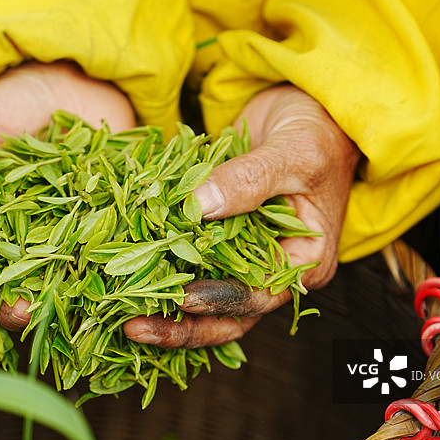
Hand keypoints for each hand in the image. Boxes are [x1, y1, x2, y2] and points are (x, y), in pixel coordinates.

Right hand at [0, 61, 135, 329]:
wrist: (76, 86)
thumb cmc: (11, 103)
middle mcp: (15, 244)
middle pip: (6, 288)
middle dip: (8, 307)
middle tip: (16, 312)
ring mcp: (61, 243)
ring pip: (55, 284)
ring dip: (56, 302)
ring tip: (58, 308)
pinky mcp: (103, 234)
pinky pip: (102, 260)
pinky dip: (104, 275)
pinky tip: (106, 283)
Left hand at [123, 84, 360, 347]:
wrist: (307, 111)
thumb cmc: (317, 133)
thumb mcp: (294, 153)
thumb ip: (250, 180)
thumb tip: (198, 207)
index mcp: (305, 260)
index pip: (261, 295)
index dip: (219, 301)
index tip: (180, 298)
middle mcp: (274, 268)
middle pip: (228, 316)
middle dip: (182, 327)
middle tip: (135, 328)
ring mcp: (244, 255)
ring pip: (204, 298)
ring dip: (164, 307)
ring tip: (122, 313)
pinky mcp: (219, 237)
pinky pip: (188, 261)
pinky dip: (159, 269)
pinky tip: (124, 273)